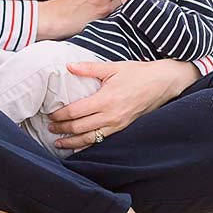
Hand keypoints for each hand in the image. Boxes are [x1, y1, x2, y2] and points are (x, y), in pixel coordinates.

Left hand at [48, 58, 199, 150]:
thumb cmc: (138, 73)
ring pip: (89, 139)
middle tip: (49, 128)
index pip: (75, 112)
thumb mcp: (113, 67)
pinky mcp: (122, 128)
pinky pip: (101, 140)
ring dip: (72, 142)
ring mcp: (117, 125)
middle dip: (62, 129)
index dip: (59, 115)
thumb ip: (89, 68)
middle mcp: (110, 116)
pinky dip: (87, 144)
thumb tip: (68, 66)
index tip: (50, 115)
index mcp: (105, 99)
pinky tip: (79, 146)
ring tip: (59, 143)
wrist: (162, 83)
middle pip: (79, 127)